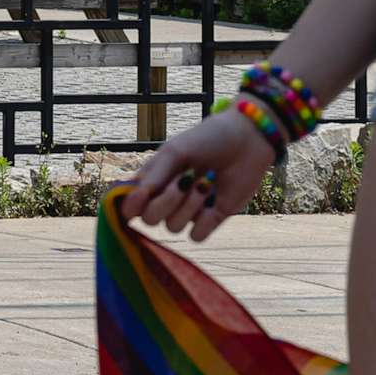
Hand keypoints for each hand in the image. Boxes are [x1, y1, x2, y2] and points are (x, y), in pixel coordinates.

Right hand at [118, 109, 279, 240]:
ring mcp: (189, 211)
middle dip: (166, 202)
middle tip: (185, 179)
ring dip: (189, 205)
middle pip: (150, 220)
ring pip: (173, 227)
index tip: (141, 196)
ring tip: (206, 182)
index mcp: (153, 181)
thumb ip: (153, 176)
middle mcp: (167, 199)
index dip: (130, 207)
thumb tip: (130, 202)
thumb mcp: (175, 152)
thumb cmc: (207, 139)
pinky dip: (204, 217)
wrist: (246, 139)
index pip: (130, 206)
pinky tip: (214, 199)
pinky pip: (197, 235)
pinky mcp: (211, 219)